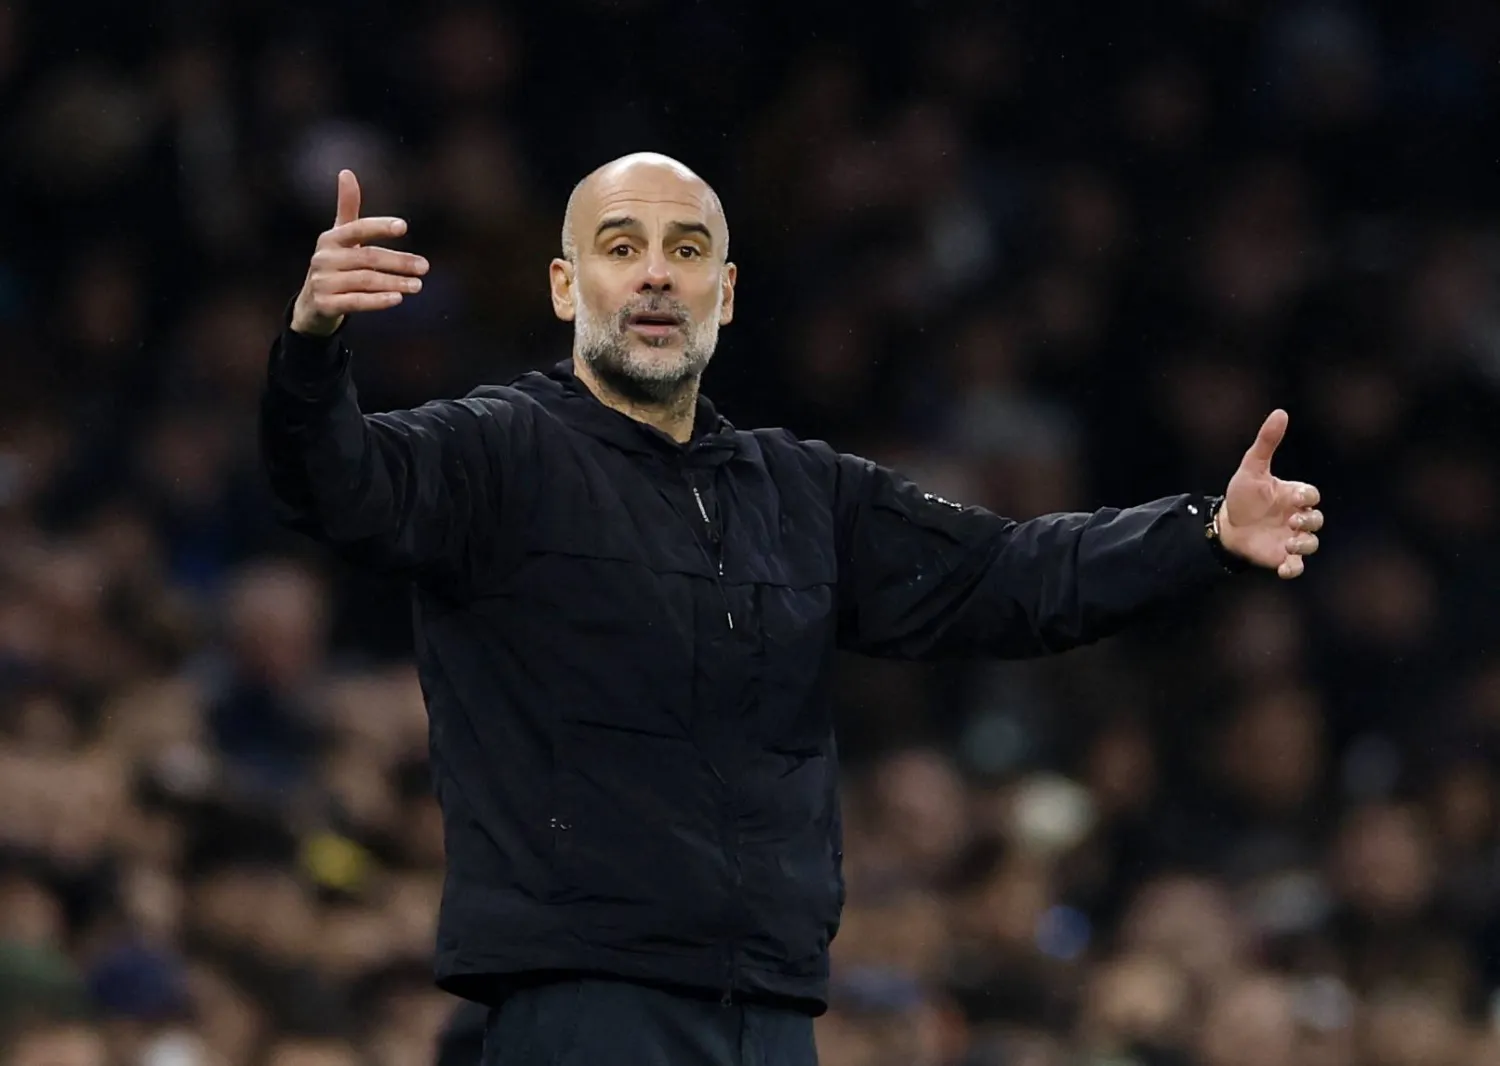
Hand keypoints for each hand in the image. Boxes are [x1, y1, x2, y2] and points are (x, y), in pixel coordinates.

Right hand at [290, 170, 429, 336]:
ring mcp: (323, 283)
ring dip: (394, 282)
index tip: (403, 226)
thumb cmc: (334, 266)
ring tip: (417, 285)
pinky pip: (355, 302)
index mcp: (330, 239)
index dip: (379, 226)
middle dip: (398, 261)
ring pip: (365, 281)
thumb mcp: (339, 237)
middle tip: (424, 267)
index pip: (357, 229)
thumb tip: (346, 172)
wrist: (311, 306)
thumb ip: (347, 208)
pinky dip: (377, 301)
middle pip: (367, 257)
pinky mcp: (325, 305)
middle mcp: (324, 258)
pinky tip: (398, 299)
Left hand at [1217, 409, 1322, 579]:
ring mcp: (1291, 537)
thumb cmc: (1243, 495)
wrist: (1226, 525)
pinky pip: (1297, 567)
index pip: (1311, 496)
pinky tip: (1284, 568)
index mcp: (1293, 495)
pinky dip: (1294, 569)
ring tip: (1288, 542)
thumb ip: (1266, 442)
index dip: (1307, 497)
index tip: (1295, 498)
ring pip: (1311, 543)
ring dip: (1304, 544)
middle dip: (1309, 521)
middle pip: (1317, 520)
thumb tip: (1280, 412)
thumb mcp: (1251, 467)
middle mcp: (1296, 517)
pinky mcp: (1281, 557)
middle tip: (1293, 521)